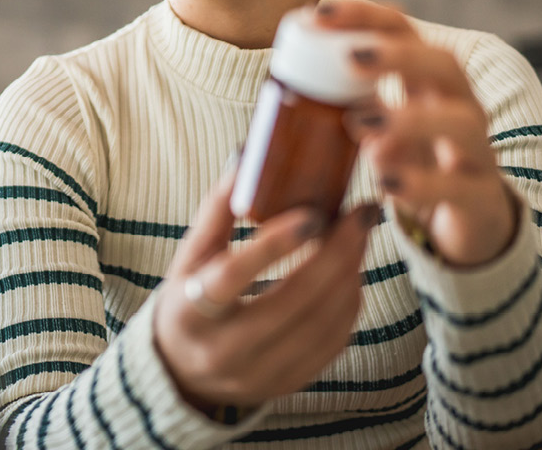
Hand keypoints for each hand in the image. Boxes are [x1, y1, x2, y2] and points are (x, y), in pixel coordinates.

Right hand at [153, 171, 379, 411]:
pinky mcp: (286, 385)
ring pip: (321, 324)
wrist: (181, 371)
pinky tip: (349, 274)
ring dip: (348, 276)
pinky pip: (332, 343)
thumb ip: (217, 209)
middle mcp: (223, 350)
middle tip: (360, 215)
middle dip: (336, 255)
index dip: (272, 246)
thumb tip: (247, 155)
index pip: (231, 278)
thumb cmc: (188, 299)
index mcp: (191, 312)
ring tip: (356, 237)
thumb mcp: (189, 256)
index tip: (314, 214)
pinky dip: (348, 304)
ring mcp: (258, 374)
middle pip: (292, 303)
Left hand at [316, 0, 518, 266]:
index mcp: (426, 82)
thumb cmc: (415, 161)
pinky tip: (385, 183)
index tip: (318, 15)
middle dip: (399, 55)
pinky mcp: (480, 197)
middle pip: (444, 64)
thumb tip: (287, 86)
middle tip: (350, 57)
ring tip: (361, 124)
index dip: (365, 17)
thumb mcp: (379, 129)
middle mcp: (458, 106)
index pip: (403, 32)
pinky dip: (421, 184)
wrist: (470, 221)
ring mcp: (476, 151)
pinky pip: (459, 187)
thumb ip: (346, 107)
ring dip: (410, 119)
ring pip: (461, 123)